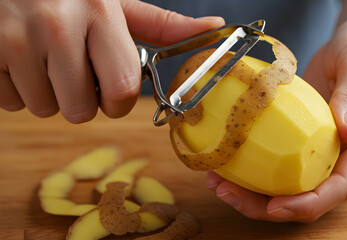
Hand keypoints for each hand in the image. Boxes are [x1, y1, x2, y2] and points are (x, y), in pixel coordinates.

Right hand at [0, 0, 223, 122]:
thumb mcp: (118, 3)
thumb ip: (163, 24)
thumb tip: (215, 27)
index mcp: (101, 13)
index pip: (122, 92)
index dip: (118, 100)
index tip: (110, 85)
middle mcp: (57, 26)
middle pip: (81, 111)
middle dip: (82, 99)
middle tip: (74, 68)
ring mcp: (15, 39)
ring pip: (45, 110)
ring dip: (49, 93)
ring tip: (45, 58)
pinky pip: (9, 102)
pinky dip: (17, 88)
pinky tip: (21, 58)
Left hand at [206, 17, 346, 221]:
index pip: (344, 185)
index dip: (310, 203)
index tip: (275, 207)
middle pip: (314, 196)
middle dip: (270, 206)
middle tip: (228, 193)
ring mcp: (331, 154)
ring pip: (295, 188)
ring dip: (255, 193)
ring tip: (218, 182)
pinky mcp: (311, 146)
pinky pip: (285, 167)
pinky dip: (256, 171)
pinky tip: (227, 165)